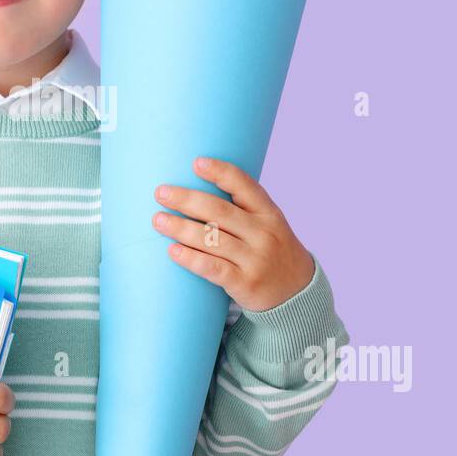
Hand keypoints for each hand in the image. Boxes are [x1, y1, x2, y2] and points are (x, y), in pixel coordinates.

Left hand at [152, 156, 315, 311]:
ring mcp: (255, 259)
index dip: (220, 172)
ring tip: (158, 220)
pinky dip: (191, 259)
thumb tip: (195, 189)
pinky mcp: (245, 283)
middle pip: (219, 211)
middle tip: (160, 193)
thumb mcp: (269, 224)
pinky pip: (213, 268)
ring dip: (181, 228)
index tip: (196, 162)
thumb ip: (242, 208)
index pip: (244, 186)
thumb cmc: (272, 251)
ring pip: (212, 239)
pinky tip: (173, 251)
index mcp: (269, 213)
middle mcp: (263, 234)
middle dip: (186, 200)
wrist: (298, 293)